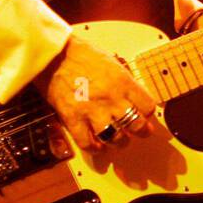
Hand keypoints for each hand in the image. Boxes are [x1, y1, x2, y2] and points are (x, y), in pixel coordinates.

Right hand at [35, 34, 159, 151]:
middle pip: (136, 125)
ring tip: (119, 141)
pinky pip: (86, 142)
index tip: (145, 113)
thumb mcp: (112, 62)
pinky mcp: (73, 118)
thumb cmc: (82, 54)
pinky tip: (96, 145)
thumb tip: (131, 95)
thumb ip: (123, 80)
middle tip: (141, 132)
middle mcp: (111, 98)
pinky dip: (93, 148)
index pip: (148, 106)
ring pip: (114, 137)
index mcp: (123, 82)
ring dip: (119, 142)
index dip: (148, 112)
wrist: (54, 54)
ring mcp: (92, 110)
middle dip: (141, 131)